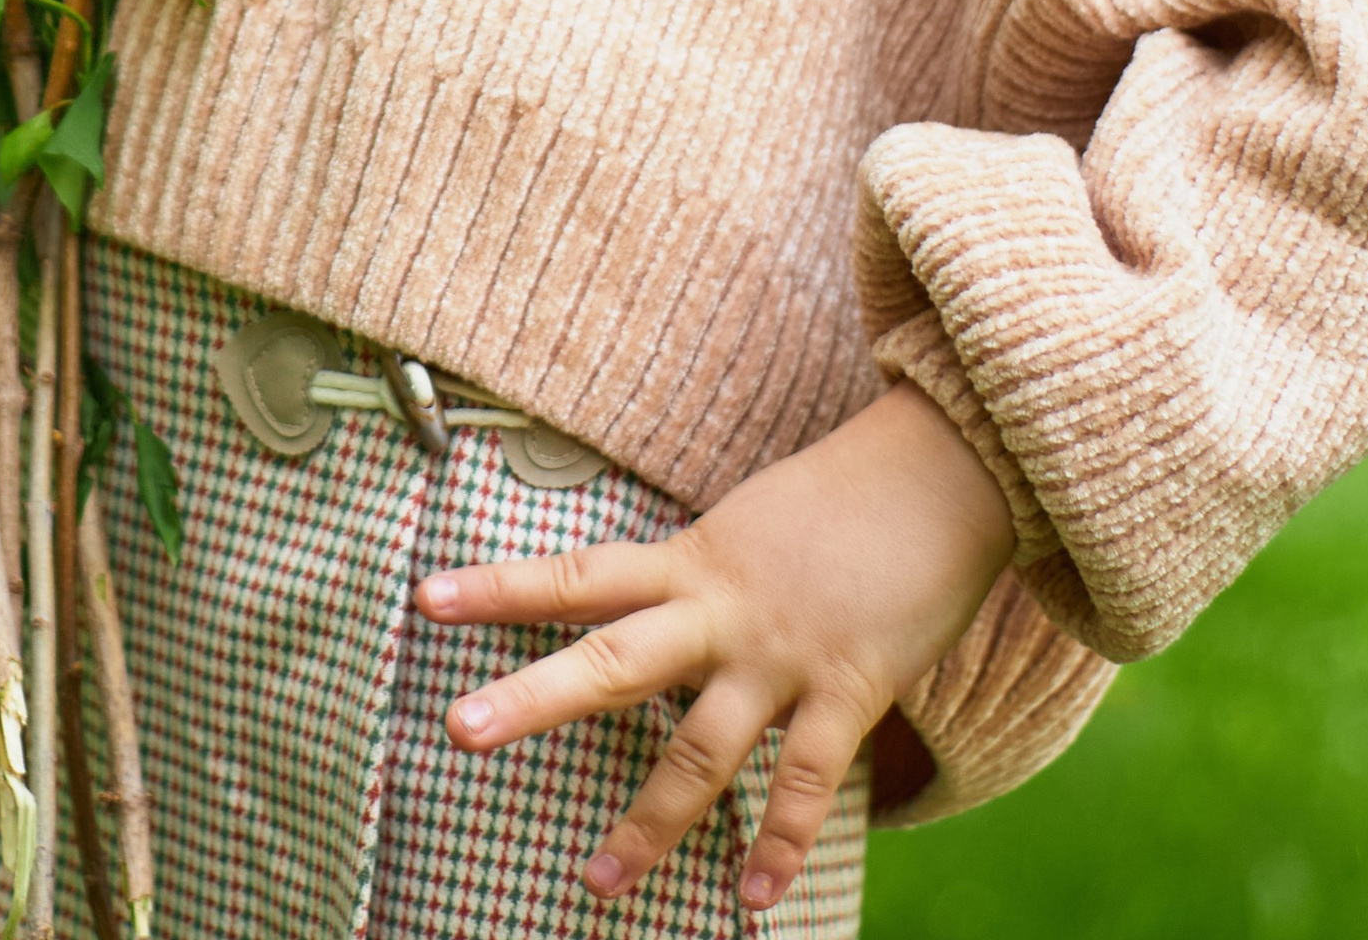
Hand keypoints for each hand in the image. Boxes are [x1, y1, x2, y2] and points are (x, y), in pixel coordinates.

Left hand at [417, 380, 1012, 910]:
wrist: (942, 470)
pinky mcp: (849, 685)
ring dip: (647, 822)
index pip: (576, 572)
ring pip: (698, 747)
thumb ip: (705, 575)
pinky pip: (804, 779)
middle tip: (455, 728)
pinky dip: (777, 842)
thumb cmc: (845, 497)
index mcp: (691, 558)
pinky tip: (751, 897)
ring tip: (594, 885)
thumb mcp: (751, 524)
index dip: (499, 585)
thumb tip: (666, 610)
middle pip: (609, 657)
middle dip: (531, 699)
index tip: (425, 598)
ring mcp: (781, 652)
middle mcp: (721, 607)